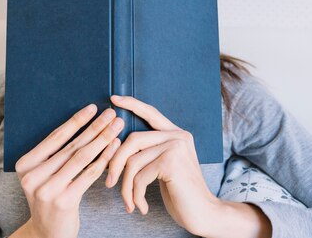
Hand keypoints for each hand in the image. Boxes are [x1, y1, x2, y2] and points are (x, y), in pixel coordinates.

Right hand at [13, 104, 124, 237]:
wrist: (49, 232)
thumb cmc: (52, 196)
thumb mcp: (45, 174)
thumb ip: (57, 154)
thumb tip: (85, 124)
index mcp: (25, 164)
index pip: (55, 137)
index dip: (76, 121)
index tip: (93, 107)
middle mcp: (32, 176)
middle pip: (71, 145)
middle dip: (95, 127)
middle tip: (112, 114)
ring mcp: (47, 189)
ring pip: (82, 157)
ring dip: (103, 139)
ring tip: (117, 126)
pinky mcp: (64, 200)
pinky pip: (89, 174)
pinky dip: (105, 158)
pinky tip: (116, 147)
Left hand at [106, 95, 219, 235]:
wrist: (202, 212)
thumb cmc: (180, 192)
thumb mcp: (164, 166)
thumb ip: (150, 152)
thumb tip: (119, 145)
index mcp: (176, 134)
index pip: (151, 113)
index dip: (131, 104)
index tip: (113, 99)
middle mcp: (178, 136)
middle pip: (132, 140)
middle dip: (115, 163)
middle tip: (109, 183)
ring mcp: (176, 147)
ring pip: (133, 161)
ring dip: (125, 187)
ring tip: (129, 202)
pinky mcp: (172, 162)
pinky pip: (139, 176)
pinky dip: (135, 195)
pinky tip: (140, 206)